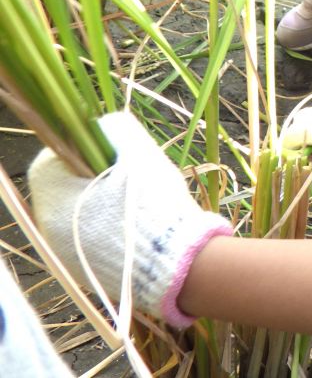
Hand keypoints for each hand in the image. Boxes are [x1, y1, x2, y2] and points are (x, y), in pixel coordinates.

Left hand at [28, 113, 231, 327]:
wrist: (176, 265)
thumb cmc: (155, 206)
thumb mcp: (141, 154)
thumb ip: (117, 129)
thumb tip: (104, 126)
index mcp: (54, 197)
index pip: (53, 158)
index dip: (82, 147)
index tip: (109, 151)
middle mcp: (49, 228)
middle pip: (64, 187)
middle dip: (92, 176)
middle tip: (126, 176)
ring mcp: (63, 253)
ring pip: (76, 212)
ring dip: (99, 202)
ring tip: (135, 202)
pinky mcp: (82, 271)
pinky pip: (86, 237)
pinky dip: (105, 227)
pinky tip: (134, 227)